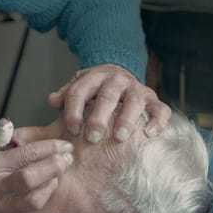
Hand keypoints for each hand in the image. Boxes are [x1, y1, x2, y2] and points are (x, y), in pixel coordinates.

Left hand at [47, 63, 169, 142]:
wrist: (119, 74)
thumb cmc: (95, 88)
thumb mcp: (78, 87)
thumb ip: (65, 95)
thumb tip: (51, 100)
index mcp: (94, 76)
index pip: (80, 91)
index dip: (73, 111)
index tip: (71, 129)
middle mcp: (116, 80)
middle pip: (107, 97)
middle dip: (99, 118)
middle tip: (92, 137)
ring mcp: (136, 89)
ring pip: (134, 102)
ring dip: (127, 120)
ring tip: (119, 137)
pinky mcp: (153, 99)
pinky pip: (160, 109)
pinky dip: (157, 121)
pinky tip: (149, 134)